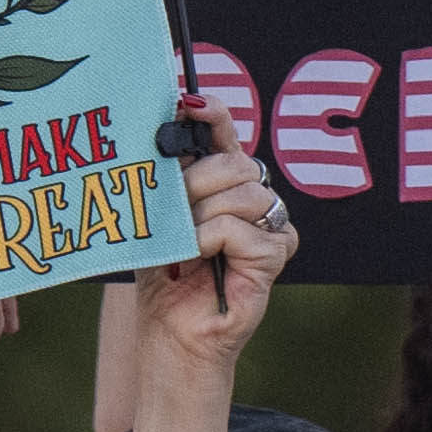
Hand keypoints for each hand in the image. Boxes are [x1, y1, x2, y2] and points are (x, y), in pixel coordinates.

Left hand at [130, 125, 295, 373]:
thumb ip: (165, 176)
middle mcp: (253, 199)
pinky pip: (238, 227)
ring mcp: (270, 226)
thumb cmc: (163, 274)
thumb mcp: (157, 215)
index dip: (214, 114)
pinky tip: (195, 257)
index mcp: (224, 183)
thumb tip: (163, 129)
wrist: (170, 330)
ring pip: (241, 193)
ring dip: (200, 216)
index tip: (188, 102)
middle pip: (236, 163)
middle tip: (170, 210)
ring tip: (183, 242)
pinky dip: (208, 239)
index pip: (226, 135)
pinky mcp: (274, 254)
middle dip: (194, 182)